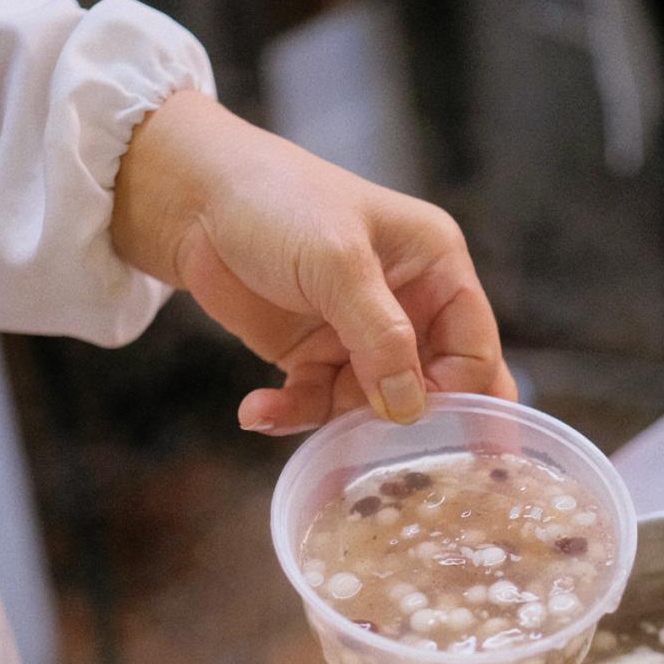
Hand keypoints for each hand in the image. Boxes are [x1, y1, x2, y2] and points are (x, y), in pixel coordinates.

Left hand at [111, 91, 514, 432]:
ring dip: (332, 418)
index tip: (426, 425)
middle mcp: (407, 305)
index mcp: (436, 268)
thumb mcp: (337, 263)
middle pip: (433, 385)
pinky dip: (290, 412)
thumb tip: (410, 407)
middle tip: (398, 467)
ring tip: (279, 409)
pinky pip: (318, 402)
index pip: (475, 349)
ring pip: (371, 405)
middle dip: (410, 422)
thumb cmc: (276, 201)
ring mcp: (359, 334)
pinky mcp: (312, 355)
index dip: (460, 392)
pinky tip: (256, 410)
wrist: (189, 196)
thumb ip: (382, 336)